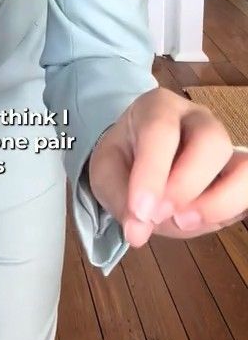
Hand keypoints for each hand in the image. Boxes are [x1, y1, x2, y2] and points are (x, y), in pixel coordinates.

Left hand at [87, 87, 247, 247]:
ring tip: (183, 223)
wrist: (137, 159)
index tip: (141, 211)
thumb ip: (119, 197)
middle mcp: (198, 119)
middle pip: (211, 141)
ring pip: (242, 167)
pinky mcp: (235, 175)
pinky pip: (247, 190)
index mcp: (159, 107)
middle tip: (158, 216)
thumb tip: (139, 232)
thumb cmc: (123, 159)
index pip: (161, 130)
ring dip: (218, 203)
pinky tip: (200, 223)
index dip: (153, 173)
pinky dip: (229, 212)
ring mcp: (223, 146)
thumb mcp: (105, 172)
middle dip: (187, 185)